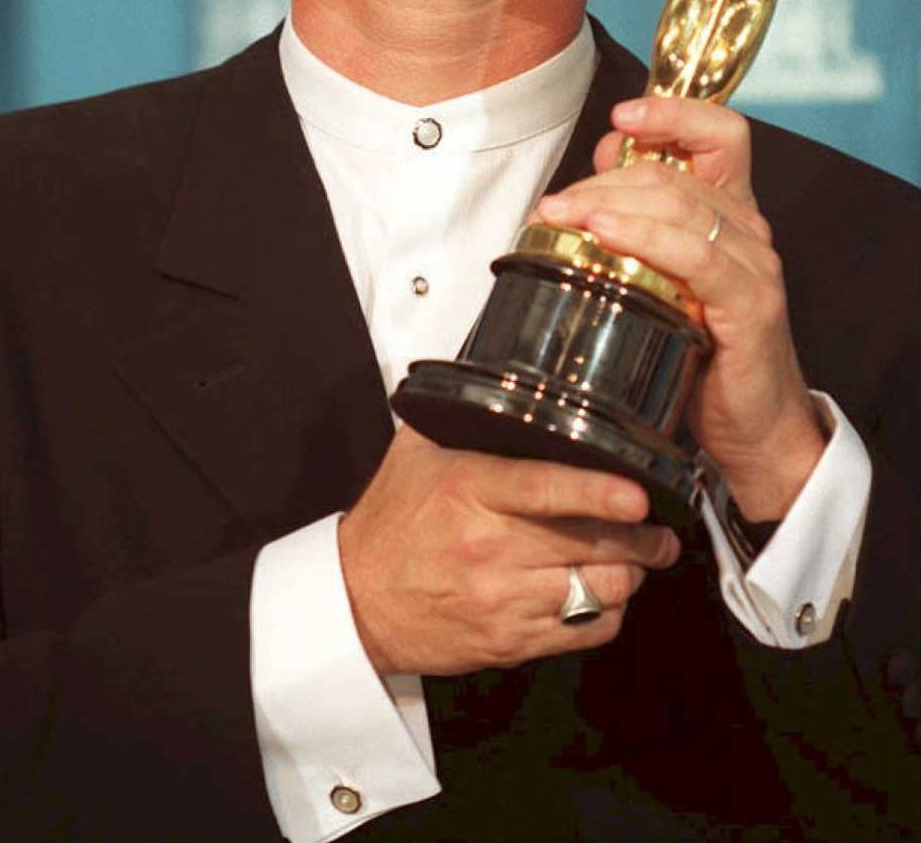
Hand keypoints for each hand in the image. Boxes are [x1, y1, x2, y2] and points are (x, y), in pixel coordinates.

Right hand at [338, 426, 679, 676]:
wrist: (357, 600)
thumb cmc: (392, 521)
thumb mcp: (417, 452)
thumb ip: (464, 418)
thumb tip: (501, 376)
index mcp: (471, 491)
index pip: (547, 490)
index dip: (601, 493)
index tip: (639, 495)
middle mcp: (491, 548)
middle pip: (591, 543)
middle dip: (643, 537)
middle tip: (662, 528)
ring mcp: (504, 600)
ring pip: (600, 590)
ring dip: (631, 573)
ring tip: (640, 558)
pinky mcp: (512, 642)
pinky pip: (586, 632)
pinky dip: (609, 612)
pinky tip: (606, 593)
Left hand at [535, 96, 826, 521]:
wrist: (752, 429)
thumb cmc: (703, 352)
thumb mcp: (665, 275)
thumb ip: (642, 215)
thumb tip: (605, 153)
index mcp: (730, 210)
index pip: (720, 133)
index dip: (673, 110)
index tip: (621, 115)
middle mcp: (747, 227)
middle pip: (674, 171)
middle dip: (603, 178)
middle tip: (552, 205)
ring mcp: (753, 263)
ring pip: (679, 204)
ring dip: (607, 202)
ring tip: (558, 216)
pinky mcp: (750, 303)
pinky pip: (696, 256)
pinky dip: (644, 237)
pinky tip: (603, 234)